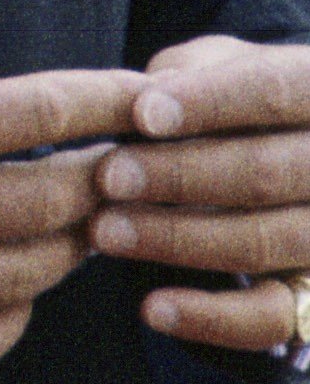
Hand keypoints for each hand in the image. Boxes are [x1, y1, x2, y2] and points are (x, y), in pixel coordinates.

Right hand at [0, 0, 146, 370]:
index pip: (48, 111)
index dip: (110, 98)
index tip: (145, 94)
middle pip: (65, 196)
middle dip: (108, 174)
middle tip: (125, 161)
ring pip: (41, 269)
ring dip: (73, 240)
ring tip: (77, 216)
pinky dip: (21, 310)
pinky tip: (15, 280)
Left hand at [91, 36, 309, 350]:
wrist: (275, 154)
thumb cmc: (232, 99)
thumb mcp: (218, 64)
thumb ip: (192, 70)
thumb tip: (155, 93)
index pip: (275, 89)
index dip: (208, 103)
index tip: (141, 115)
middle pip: (266, 173)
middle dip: (180, 176)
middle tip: (108, 177)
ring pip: (266, 242)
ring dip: (179, 240)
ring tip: (106, 231)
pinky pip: (275, 319)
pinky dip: (213, 319)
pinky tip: (152, 308)